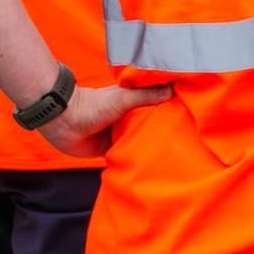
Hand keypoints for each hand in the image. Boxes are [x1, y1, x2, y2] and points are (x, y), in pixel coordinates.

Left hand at [37, 84, 172, 157]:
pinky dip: (134, 159)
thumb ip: (147, 94)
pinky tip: (149, 165)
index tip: (188, 115)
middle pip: (150, 125)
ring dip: (148, 146)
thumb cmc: (93, 105)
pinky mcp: (110, 150)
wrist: (65, 123)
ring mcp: (119, 134)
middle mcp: (128, 118)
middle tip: (184, 139)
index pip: (157, 106)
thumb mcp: (124, 97)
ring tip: (172, 153)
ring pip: (139, 141)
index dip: (171, 110)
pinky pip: (126, 155)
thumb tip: (174, 89)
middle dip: (162, 131)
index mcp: (133, 102)